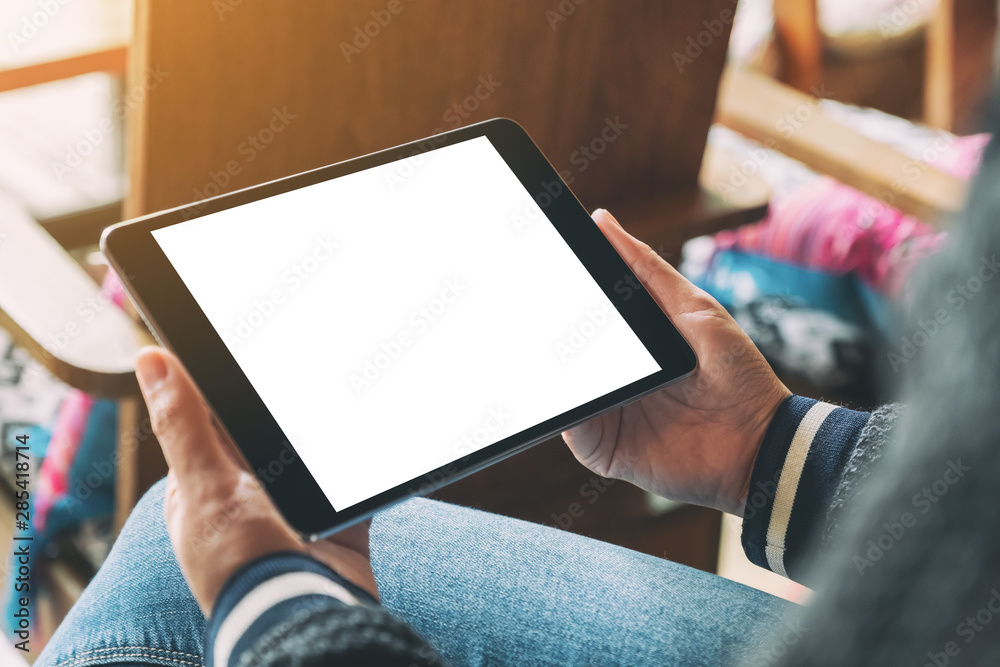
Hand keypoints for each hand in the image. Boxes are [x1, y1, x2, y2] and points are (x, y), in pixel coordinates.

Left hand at [135, 346, 377, 615]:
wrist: (305, 617)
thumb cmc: (242, 565)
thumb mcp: (207, 488)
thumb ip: (184, 425)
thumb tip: (150, 358)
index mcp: (204, 487)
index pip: (208, 417)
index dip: (221, 380)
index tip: (244, 338)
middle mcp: (246, 497)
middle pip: (264, 431)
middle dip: (284, 401)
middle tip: (307, 355)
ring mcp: (292, 510)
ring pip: (310, 453)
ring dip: (325, 430)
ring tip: (346, 383)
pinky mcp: (336, 523)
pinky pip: (350, 482)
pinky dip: (360, 463)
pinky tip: (372, 433)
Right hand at [562, 209, 790, 515]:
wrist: (760, 444)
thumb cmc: (738, 375)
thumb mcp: (695, 309)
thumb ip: (648, 271)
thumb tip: (603, 221)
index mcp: (631, 340)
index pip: (585, 309)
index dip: (562, 288)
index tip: (543, 259)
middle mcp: (613, 374)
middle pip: (565, 348)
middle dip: (546, 327)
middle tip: (529, 302)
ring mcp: (605, 410)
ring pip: (562, 387)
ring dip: (552, 369)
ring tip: (549, 345)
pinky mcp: (604, 447)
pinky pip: (572, 428)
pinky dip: (565, 412)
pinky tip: (568, 391)